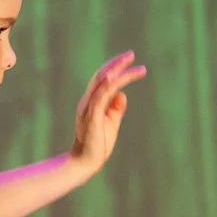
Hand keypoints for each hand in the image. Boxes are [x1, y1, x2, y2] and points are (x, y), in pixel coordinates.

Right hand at [69, 50, 145, 172]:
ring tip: (132, 61)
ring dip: (117, 70)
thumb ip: (116, 109)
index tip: (129, 60)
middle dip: (116, 63)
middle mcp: (87, 102)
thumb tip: (123, 94)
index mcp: (92, 103)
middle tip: (131, 54)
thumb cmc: (97, 145)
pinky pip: (101, 95)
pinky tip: (120, 77)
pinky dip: (110, 84)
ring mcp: (88, 108)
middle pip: (101, 76)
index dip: (114, 68)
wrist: (85, 163)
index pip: (102, 80)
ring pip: (102, 82)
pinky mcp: (92, 115)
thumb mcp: (110, 123)